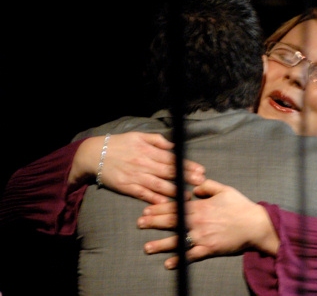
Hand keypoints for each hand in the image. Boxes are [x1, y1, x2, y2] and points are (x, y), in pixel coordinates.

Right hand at [70, 131, 205, 203]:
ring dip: (174, 191)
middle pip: (169, 172)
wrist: (94, 154)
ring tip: (188, 195)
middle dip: (186, 177)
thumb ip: (158, 141)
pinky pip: (144, 194)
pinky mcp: (127, 187)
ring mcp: (135, 176)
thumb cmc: (120, 144)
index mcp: (148, 150)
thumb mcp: (139, 136)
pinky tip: (166, 203)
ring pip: (158, 184)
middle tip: (200, 182)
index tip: (200, 170)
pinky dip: (155, 199)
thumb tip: (174, 146)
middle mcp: (144, 163)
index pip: (172, 158)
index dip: (187, 165)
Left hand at [138, 179, 278, 268]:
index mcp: (201, 206)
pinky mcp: (209, 249)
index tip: (147, 209)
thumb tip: (194, 187)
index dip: (159, 208)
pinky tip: (168, 263)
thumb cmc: (241, 207)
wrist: (256, 225)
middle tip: (140, 223)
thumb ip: (207, 186)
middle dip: (153, 222)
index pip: (175, 206)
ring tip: (147, 247)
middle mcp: (198, 221)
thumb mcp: (225, 189)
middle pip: (171, 222)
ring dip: (160, 244)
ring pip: (177, 240)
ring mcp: (202, 236)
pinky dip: (179, 260)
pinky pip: (191, 256)